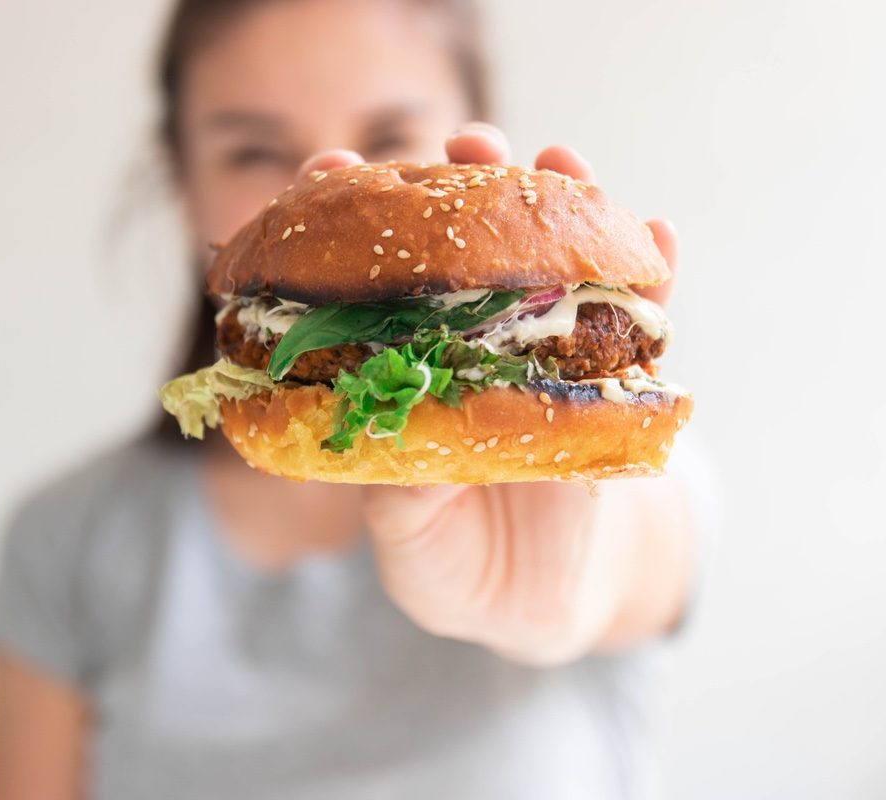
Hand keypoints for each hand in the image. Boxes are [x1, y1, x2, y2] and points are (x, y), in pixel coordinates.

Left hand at [298, 125, 689, 663]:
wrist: (538, 601)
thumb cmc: (454, 567)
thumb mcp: (412, 545)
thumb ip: (402, 500)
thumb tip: (408, 442)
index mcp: (407, 372)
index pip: (374, 283)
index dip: (353, 227)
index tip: (333, 174)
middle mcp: (474, 346)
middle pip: (470, 250)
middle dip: (466, 187)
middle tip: (462, 142)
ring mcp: (545, 355)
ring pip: (557, 264)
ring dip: (563, 203)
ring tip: (559, 160)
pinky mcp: (612, 382)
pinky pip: (641, 322)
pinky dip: (653, 276)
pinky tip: (657, 236)